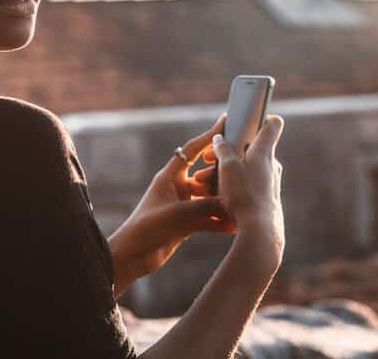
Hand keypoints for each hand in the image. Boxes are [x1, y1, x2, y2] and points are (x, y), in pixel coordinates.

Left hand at [108, 113, 234, 295]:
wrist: (133, 256)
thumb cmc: (148, 228)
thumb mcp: (180, 214)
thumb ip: (207, 205)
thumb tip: (232, 202)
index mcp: (170, 176)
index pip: (192, 150)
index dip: (209, 136)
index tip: (226, 122)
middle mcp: (177, 188)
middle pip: (206, 174)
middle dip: (224, 174)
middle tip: (244, 170)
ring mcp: (182, 205)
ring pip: (210, 198)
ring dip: (224, 201)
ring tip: (245, 201)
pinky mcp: (186, 223)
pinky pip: (208, 218)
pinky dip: (220, 221)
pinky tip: (236, 225)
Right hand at [209, 114, 285, 271]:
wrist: (259, 232)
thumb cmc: (244, 195)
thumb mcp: (227, 167)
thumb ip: (222, 149)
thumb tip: (219, 139)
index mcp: (265, 151)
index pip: (272, 124)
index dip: (262, 116)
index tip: (248, 117)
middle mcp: (271, 165)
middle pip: (250, 148)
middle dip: (227, 151)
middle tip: (208, 158)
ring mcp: (270, 182)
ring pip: (245, 169)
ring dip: (224, 171)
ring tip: (203, 183)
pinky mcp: (265, 198)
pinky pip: (246, 185)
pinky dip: (231, 186)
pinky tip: (214, 196)